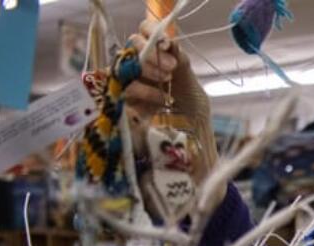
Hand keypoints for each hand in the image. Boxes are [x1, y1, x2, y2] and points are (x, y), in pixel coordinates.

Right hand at [126, 19, 217, 175]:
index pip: (143, 34)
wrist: (192, 146)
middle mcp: (139, 70)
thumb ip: (181, 64)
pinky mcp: (120, 105)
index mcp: (156, 60)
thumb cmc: (193, 116)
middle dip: (151, 53)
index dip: (150, 31)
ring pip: (123, 65)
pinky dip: (142, 90)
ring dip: (146, 69)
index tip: (167, 43)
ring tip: (167, 82)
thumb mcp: (191, 87)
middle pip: (131, 47)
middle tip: (170, 67)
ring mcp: (127, 86)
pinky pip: (122, 88)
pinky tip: (162, 99)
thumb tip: (170, 41)